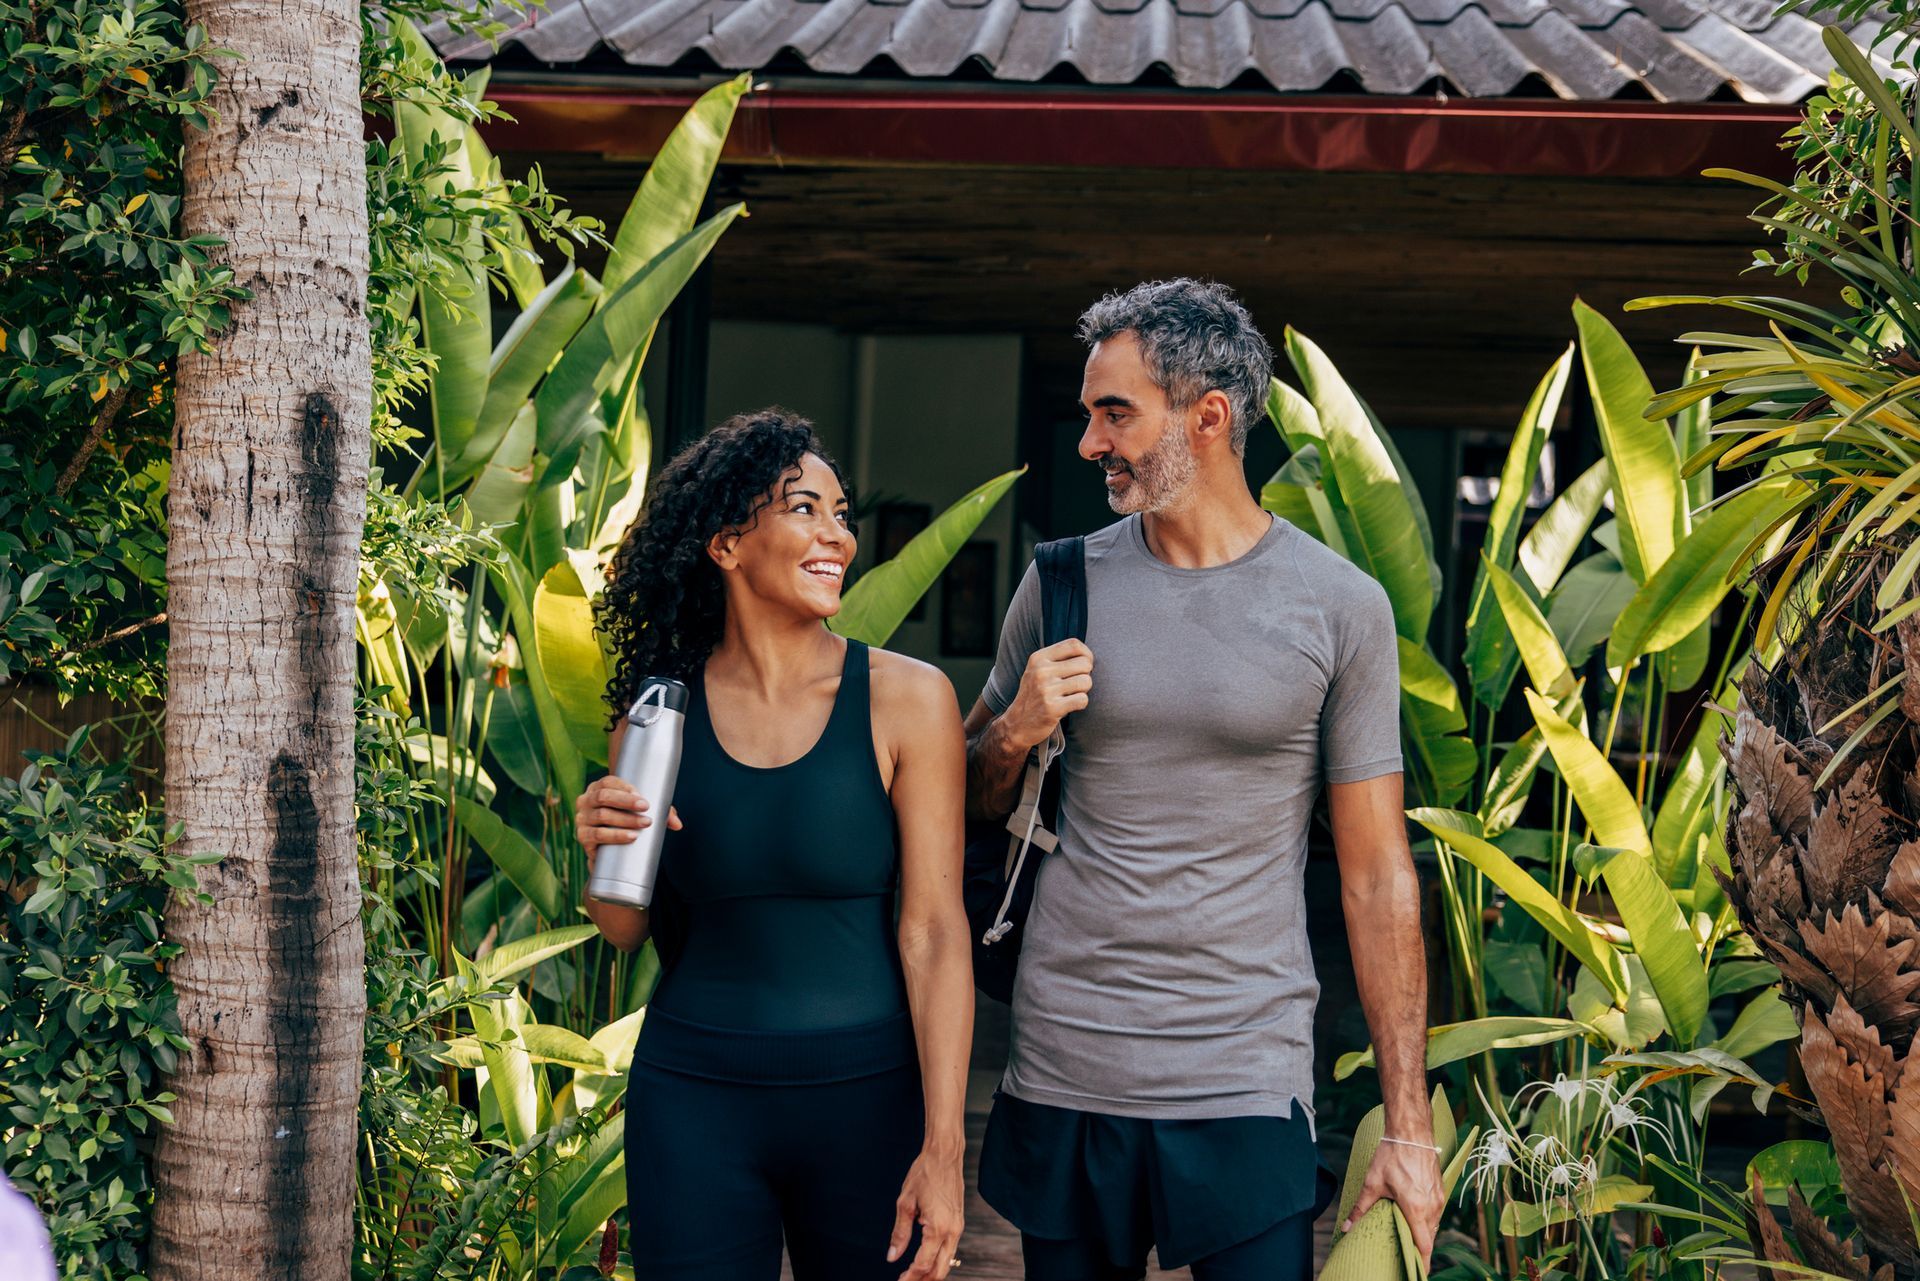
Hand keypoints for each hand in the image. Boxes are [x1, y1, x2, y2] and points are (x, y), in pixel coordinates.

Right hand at [575, 776, 680, 869]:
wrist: (605, 848)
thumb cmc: (626, 820)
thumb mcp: (641, 812)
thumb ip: (661, 813)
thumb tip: (678, 824)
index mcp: (598, 788)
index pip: (609, 782)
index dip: (626, 789)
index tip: (644, 799)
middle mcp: (586, 801)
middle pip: (603, 797)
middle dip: (626, 802)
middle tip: (647, 810)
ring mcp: (582, 819)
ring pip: (602, 816)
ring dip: (625, 820)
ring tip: (645, 824)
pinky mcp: (583, 838)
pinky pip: (597, 836)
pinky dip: (615, 836)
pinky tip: (631, 837)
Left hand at [887, 1145, 964, 1279]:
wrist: (945, 1154)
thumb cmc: (924, 1173)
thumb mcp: (905, 1203)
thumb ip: (900, 1233)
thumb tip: (892, 1257)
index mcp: (938, 1228)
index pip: (923, 1264)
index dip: (910, 1277)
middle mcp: (952, 1231)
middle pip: (940, 1270)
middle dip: (923, 1280)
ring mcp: (958, 1227)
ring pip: (947, 1261)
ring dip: (931, 1272)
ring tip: (912, 1274)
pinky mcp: (959, 1222)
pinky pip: (950, 1249)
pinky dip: (938, 1259)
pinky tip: (925, 1258)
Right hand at [1002, 639, 1092, 749]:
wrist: (1017, 724)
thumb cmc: (1034, 695)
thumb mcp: (1038, 670)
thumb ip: (1058, 659)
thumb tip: (1088, 656)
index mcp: (1038, 658)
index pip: (1074, 644)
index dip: (1087, 654)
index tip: (1084, 665)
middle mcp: (1041, 671)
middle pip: (1085, 664)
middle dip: (1086, 675)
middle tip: (1075, 684)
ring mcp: (1046, 690)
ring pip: (1086, 682)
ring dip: (1083, 691)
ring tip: (1070, 695)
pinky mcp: (1052, 708)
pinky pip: (1083, 700)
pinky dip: (1081, 704)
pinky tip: (1069, 706)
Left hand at [1344, 1135, 1443, 1268]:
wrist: (1411, 1133)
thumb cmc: (1392, 1156)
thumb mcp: (1372, 1183)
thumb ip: (1361, 1208)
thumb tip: (1347, 1226)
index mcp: (1416, 1209)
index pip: (1424, 1245)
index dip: (1421, 1261)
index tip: (1417, 1272)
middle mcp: (1431, 1206)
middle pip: (1429, 1237)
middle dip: (1420, 1249)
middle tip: (1408, 1257)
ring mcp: (1438, 1198)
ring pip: (1434, 1225)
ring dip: (1424, 1233)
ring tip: (1410, 1239)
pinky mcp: (1440, 1189)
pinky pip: (1436, 1212)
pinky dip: (1428, 1220)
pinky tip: (1416, 1219)